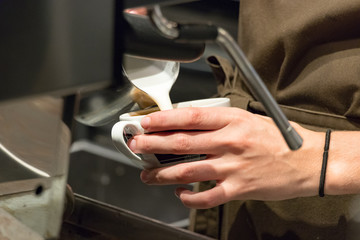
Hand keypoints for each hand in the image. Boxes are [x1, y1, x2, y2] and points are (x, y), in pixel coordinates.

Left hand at [128, 107, 324, 208]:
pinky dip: (190, 198)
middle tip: (137, 146)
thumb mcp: (249, 118)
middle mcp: (230, 142)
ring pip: (188, 171)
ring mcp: (233, 166)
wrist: (308, 160)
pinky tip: (180, 195)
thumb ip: (220, 121)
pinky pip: (207, 196)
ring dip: (163, 174)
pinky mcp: (239, 188)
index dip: (164, 119)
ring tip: (147, 175)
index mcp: (232, 120)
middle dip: (153, 145)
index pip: (190, 117)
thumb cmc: (279, 138)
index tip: (146, 122)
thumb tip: (189, 124)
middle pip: (182, 143)